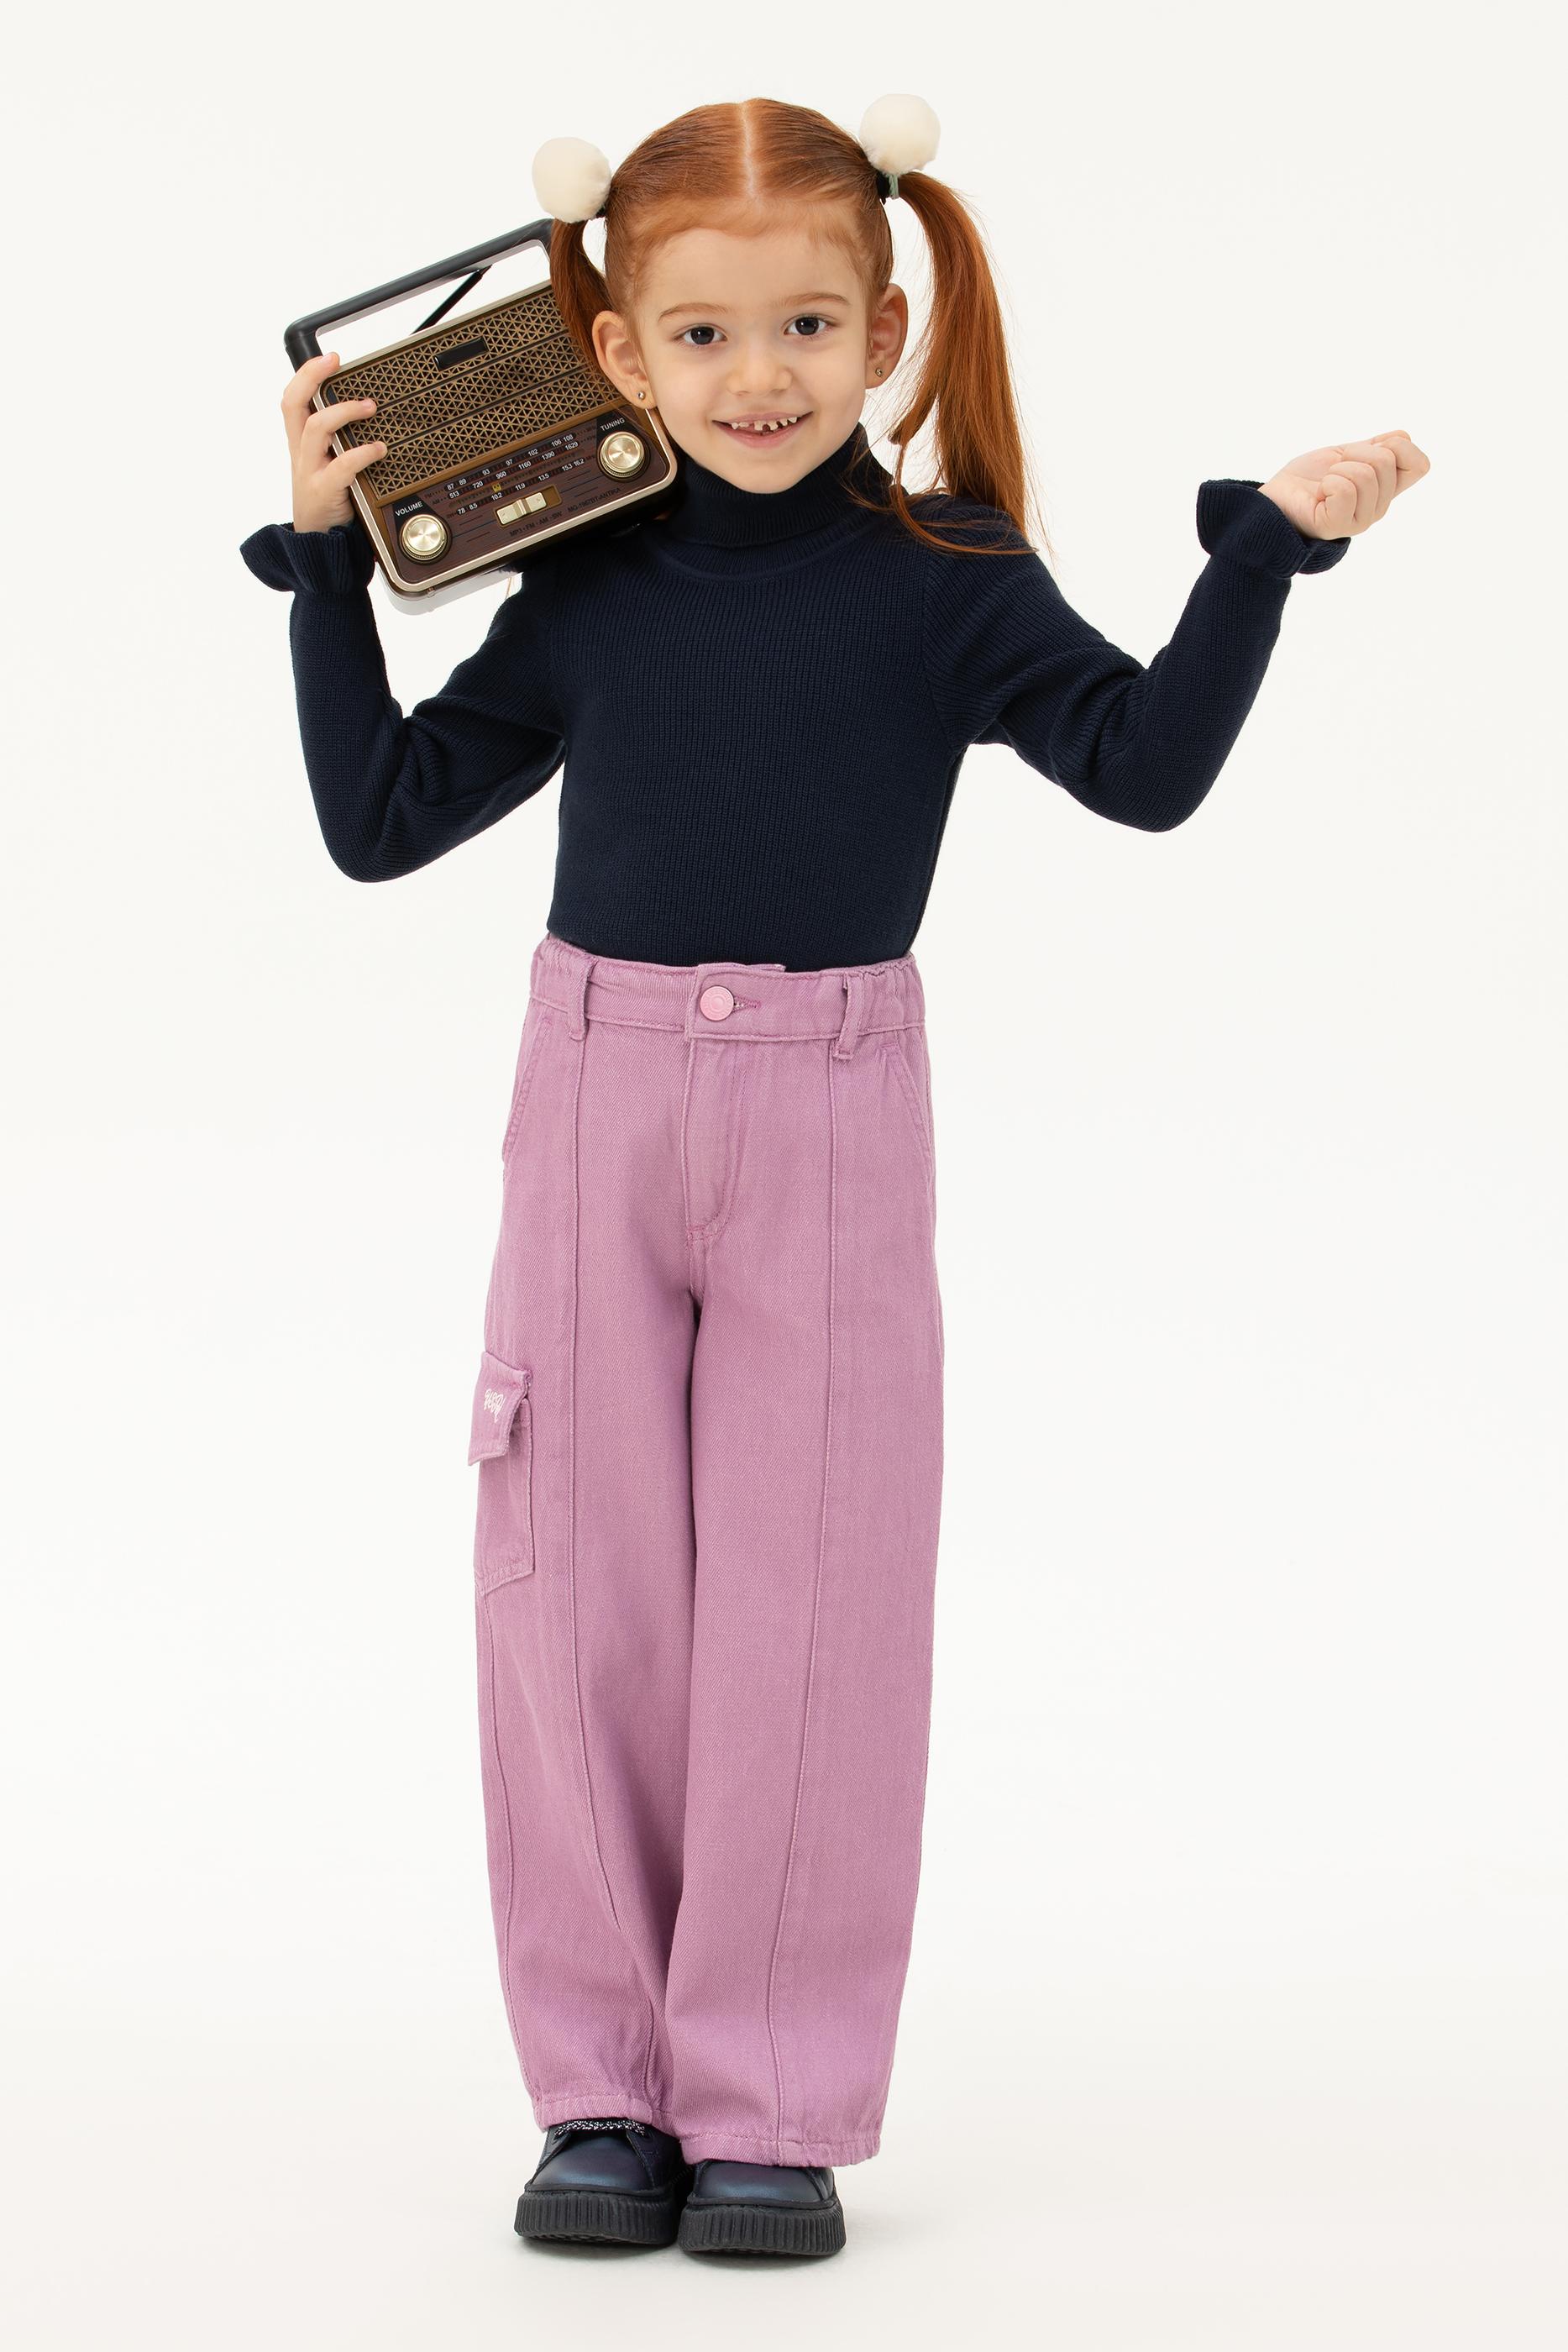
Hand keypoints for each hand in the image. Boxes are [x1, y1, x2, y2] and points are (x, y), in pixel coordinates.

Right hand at [282, 352, 387, 534]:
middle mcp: (302, 454)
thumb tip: (372, 416)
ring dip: (343, 412)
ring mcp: (310, 472)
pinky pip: (341, 465)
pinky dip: (362, 453)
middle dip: (313, 377)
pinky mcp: (323, 491)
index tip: (329, 358)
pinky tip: (379, 449)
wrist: (317, 546)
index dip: (306, 375)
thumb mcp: (328, 467)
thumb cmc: (329, 503)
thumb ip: (341, 444)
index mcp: (301, 445)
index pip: (292, 400)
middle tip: (338, 364)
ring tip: (369, 407)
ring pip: (316, 429)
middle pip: (294, 405)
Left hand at [1257, 431, 1428, 539]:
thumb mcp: (1347, 454)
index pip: (1420, 466)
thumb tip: (1404, 436)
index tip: (1372, 447)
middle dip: (1355, 452)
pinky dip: (1328, 482)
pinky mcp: (1338, 526)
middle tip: (1335, 468)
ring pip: (1367, 473)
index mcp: (1385, 489)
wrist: (1275, 499)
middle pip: (1387, 459)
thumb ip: (1376, 447)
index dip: (1400, 447)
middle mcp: (1378, 507)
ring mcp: (1360, 520)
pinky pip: (1345, 489)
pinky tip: (1320, 494)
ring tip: (1326, 482)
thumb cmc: (1308, 479)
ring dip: (1339, 468)